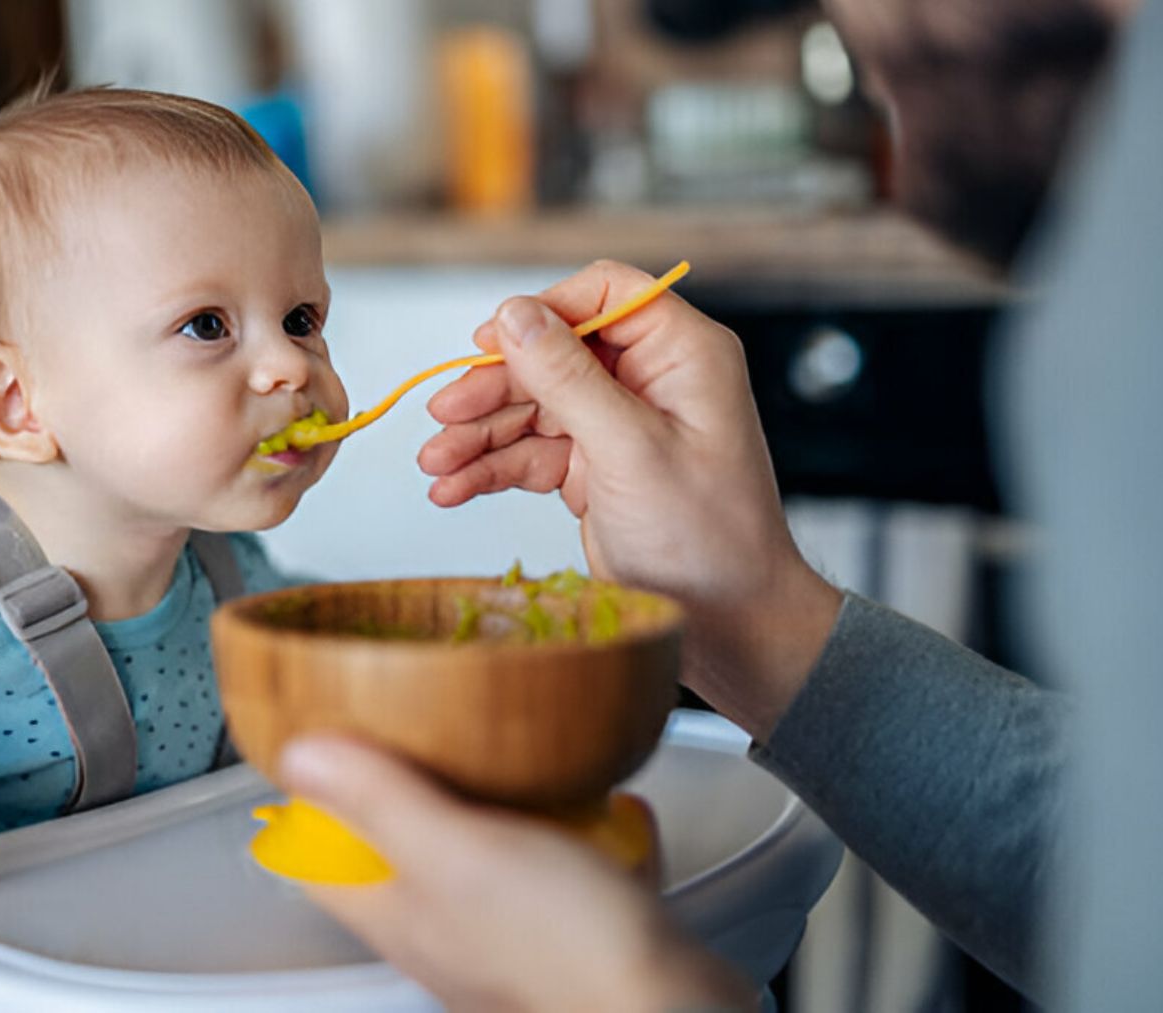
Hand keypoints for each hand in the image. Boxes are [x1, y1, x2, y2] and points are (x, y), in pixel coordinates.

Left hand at [281, 736, 756, 1011]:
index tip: (328, 738)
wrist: (669, 1009)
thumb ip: (377, 800)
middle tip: (423, 732)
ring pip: (484, 855)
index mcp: (399, 911)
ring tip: (521, 762)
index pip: (319, 858)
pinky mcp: (575, 935)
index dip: (312, 799)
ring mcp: (509, 933)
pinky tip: (607, 808)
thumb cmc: (564, 955)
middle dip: (412, 785)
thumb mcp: (453, 852)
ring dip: (504, 804)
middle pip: (401, 848)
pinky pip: (569, 869)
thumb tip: (302, 755)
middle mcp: (446, 927)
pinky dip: (587, 832)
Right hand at [418, 260, 840, 738]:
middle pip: (551, 353)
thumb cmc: (707, 539)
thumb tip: (513, 314)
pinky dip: (491, 469)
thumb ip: (568, 378)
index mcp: (681, 355)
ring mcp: (619, 425)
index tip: (491, 342)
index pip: (605, 292)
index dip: (543, 311)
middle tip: (443, 414)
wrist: (727, 622)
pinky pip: (530, 452)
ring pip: (532, 405)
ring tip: (435, 466)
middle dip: (493, 386)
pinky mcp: (595, 468)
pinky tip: (453, 488)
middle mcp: (649, 381)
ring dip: (479, 434)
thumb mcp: (631, 450)